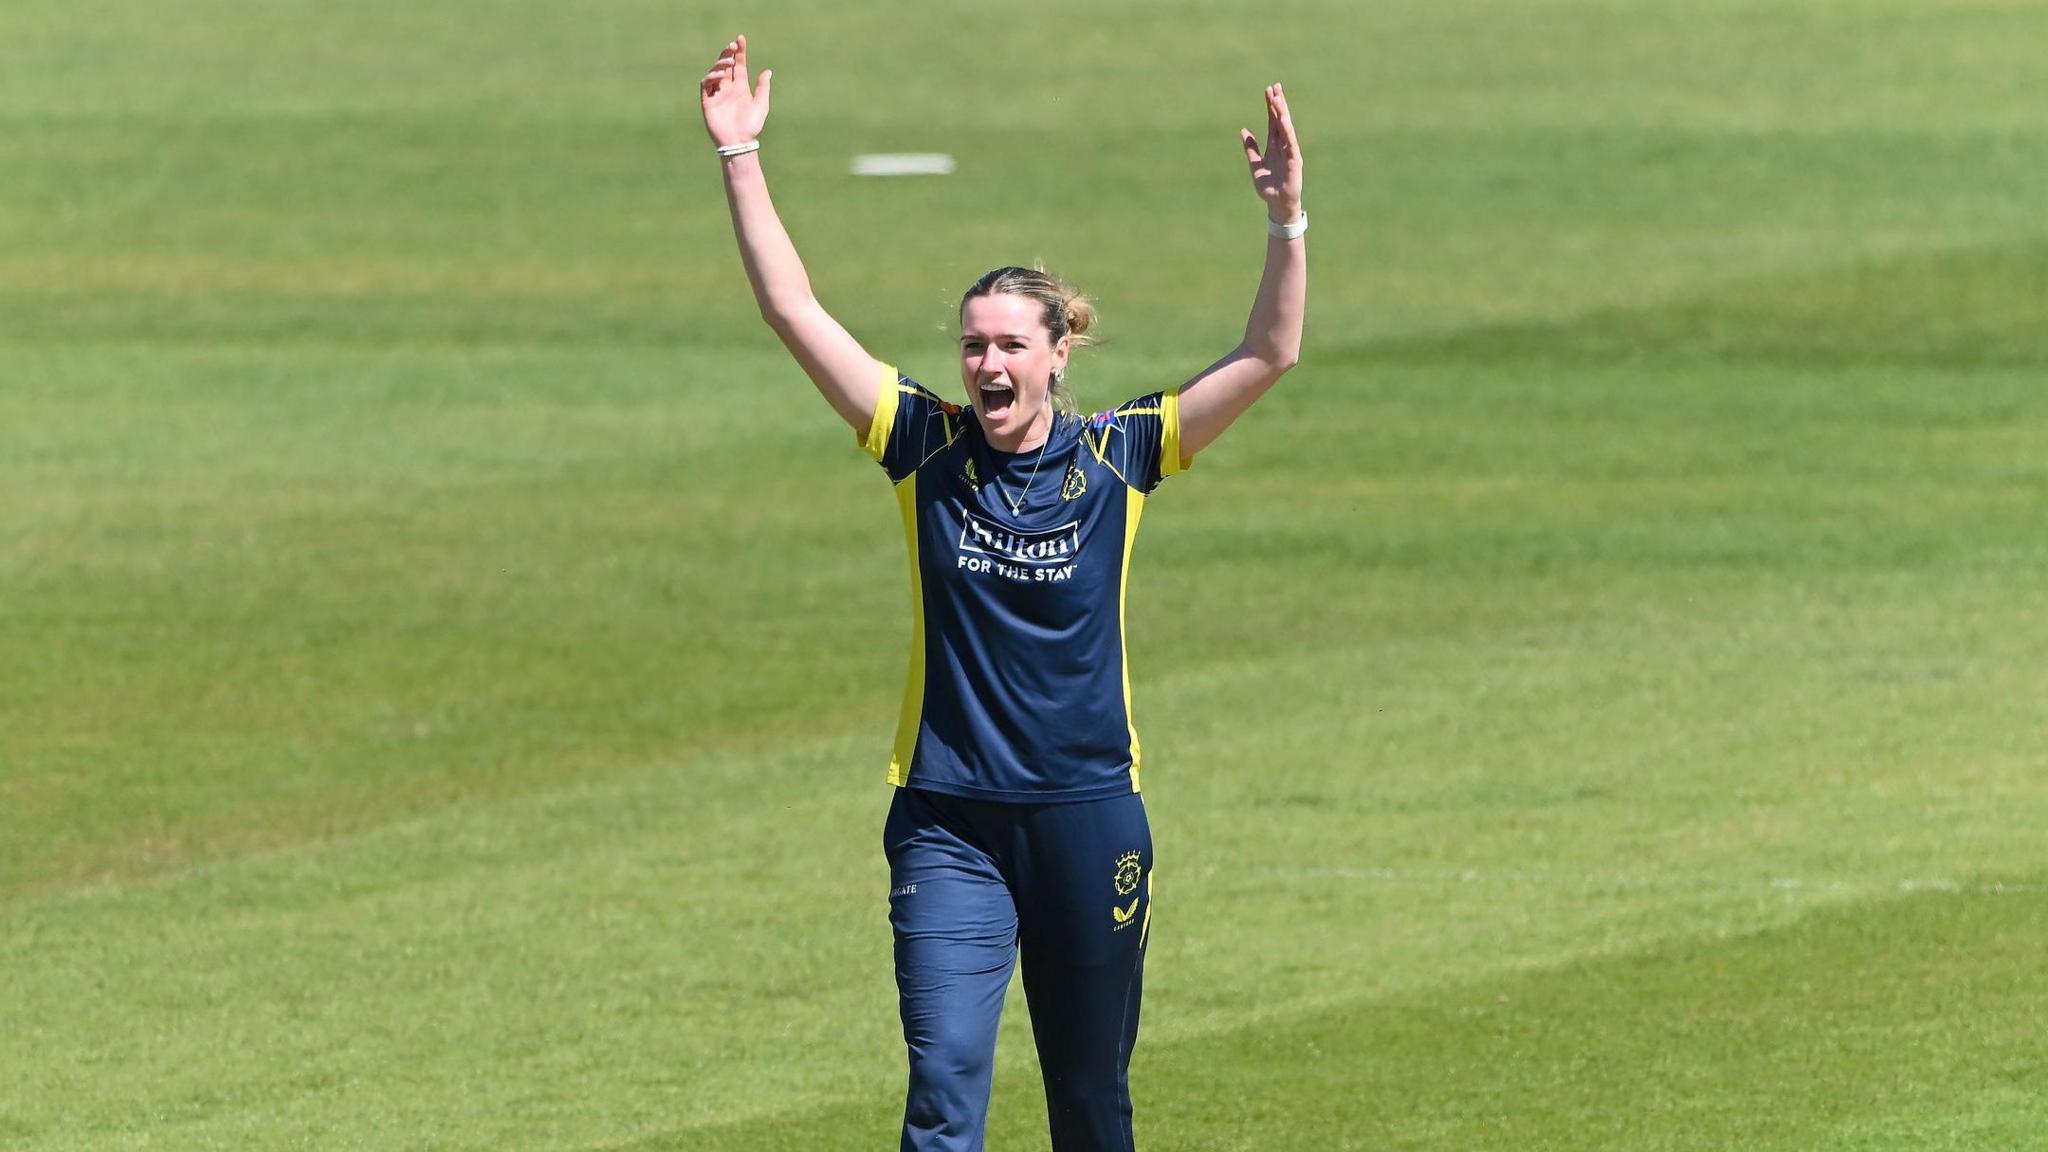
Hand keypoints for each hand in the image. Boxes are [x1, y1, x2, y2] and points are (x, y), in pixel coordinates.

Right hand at [700, 35, 771, 147]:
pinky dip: (712, 77)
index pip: (739, 65)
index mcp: (740, 87)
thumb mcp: (761, 105)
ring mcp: (717, 93)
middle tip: (732, 46)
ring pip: (715, 72)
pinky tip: (721, 75)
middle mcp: (728, 88)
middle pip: (725, 65)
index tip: (740, 40)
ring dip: (720, 64)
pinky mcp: (708, 101)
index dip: (740, 52)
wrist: (739, 142)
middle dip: (727, 53)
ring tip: (728, 62)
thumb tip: (768, 71)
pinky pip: (706, 84)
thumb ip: (763, 88)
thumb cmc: (751, 126)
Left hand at [1241, 84, 1302, 222]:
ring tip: (1278, 99)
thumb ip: (1251, 149)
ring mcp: (1290, 152)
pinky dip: (1287, 131)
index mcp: (1273, 146)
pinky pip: (1291, 143)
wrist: (1277, 205)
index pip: (1272, 122)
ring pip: (1286, 129)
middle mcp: (1283, 146)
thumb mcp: (1255, 165)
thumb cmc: (1268, 187)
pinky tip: (1283, 120)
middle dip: (1278, 104)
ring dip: (1282, 113)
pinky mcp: (1295, 161)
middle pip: (1280, 121)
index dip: (1270, 107)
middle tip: (1275, 87)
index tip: (1268, 91)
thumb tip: (1244, 131)